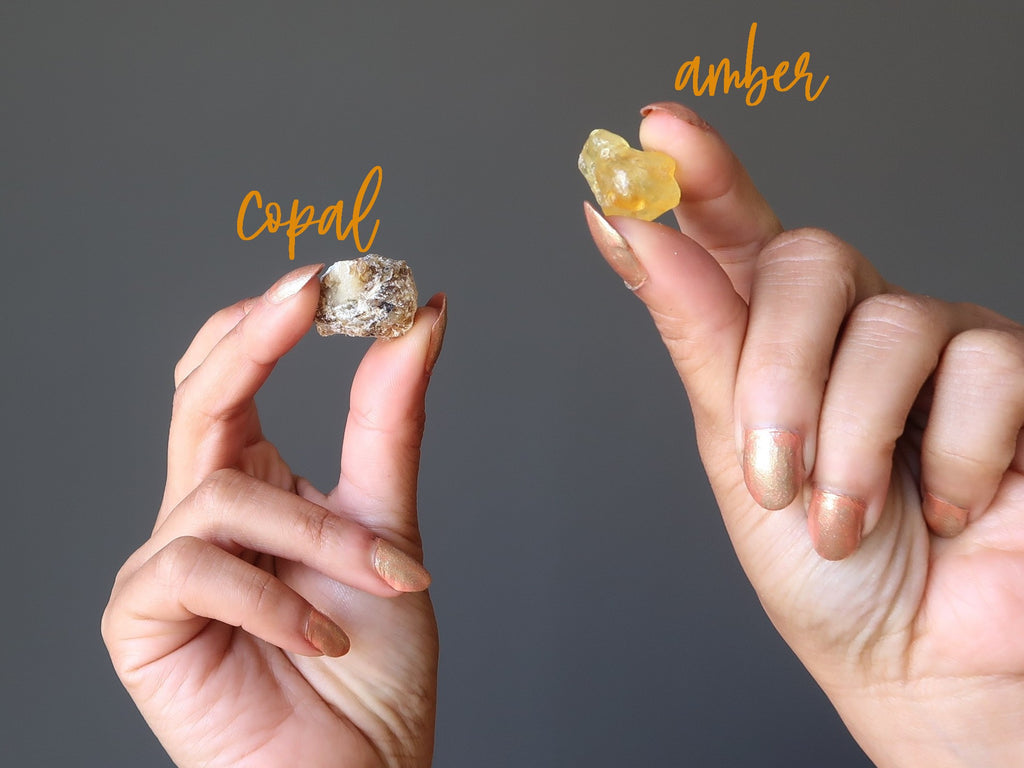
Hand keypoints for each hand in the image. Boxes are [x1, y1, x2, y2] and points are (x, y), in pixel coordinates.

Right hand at [102, 264, 446, 767]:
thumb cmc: (368, 666)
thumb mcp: (387, 526)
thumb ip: (389, 426)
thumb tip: (419, 320)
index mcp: (253, 486)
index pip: (234, 375)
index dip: (268, 319)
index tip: (332, 275)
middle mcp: (201, 514)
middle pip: (198, 395)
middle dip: (254, 337)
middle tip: (310, 293)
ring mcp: (164, 565)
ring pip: (226, 494)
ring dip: (323, 536)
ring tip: (386, 581)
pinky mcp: (140, 618)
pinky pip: (199, 565)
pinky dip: (278, 600)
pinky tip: (321, 640)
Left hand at [584, 102, 1023, 765]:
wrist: (913, 659)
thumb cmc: (819, 567)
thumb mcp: (733, 452)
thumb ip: (698, 334)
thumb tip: (631, 222)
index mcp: (772, 336)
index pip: (735, 231)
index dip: (699, 178)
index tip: (651, 137)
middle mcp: (853, 322)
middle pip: (810, 261)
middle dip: (779, 376)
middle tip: (770, 473)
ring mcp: (938, 342)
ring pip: (892, 323)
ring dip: (852, 444)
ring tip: (847, 520)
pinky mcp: (1018, 374)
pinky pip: (984, 369)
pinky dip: (951, 459)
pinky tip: (949, 504)